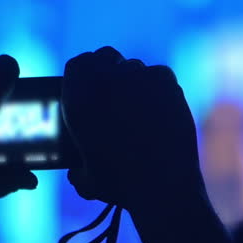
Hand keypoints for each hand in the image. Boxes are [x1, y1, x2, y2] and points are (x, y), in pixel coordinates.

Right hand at [62, 47, 204, 214]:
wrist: (161, 185)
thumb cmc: (121, 185)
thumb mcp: (85, 177)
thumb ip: (77, 164)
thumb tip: (77, 168)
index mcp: (78, 97)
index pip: (78, 65)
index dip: (86, 73)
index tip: (92, 85)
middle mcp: (104, 79)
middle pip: (106, 57)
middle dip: (110, 70)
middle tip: (118, 93)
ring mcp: (136, 76)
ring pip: (135, 67)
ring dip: (136, 82)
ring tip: (143, 110)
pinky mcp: (165, 80)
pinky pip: (160, 75)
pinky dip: (161, 87)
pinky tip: (162, 109)